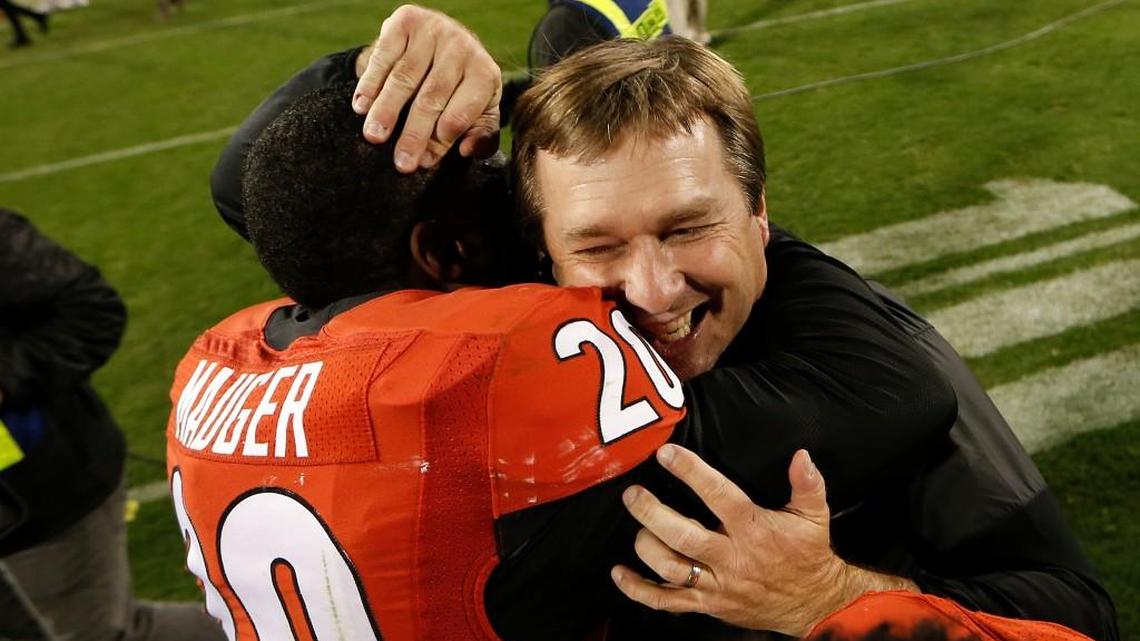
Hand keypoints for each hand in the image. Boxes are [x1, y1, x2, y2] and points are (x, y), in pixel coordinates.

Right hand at [352, 4, 501, 171]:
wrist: (444, 39)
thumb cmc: (461, 88)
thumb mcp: (481, 112)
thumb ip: (481, 136)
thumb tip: (468, 151)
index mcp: (484, 75)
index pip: (461, 113)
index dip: (441, 141)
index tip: (423, 162)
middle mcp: (463, 48)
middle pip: (432, 97)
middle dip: (414, 134)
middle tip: (400, 162)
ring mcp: (434, 30)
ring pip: (405, 77)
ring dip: (386, 110)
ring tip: (374, 136)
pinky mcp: (407, 20)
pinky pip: (384, 55)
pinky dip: (370, 83)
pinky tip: (362, 107)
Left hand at [612, 445, 915, 636]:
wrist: (814, 604)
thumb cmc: (808, 555)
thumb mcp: (814, 517)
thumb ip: (808, 485)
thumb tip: (801, 455)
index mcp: (754, 530)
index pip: (718, 496)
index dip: (691, 473)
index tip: (666, 454)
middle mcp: (731, 558)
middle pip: (683, 536)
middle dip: (652, 513)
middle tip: (633, 494)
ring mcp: (717, 584)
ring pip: (671, 569)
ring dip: (647, 547)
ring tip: (638, 526)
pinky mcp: (708, 604)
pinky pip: (668, 601)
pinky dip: (640, 590)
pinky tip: (619, 574)